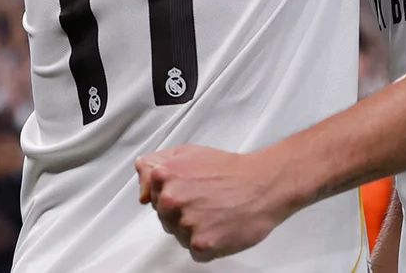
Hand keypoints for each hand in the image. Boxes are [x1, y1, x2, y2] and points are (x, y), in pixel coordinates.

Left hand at [135, 145, 295, 260]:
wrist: (264, 184)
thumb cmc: (232, 170)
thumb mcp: (189, 153)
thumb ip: (155, 166)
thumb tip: (141, 191)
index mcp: (165, 175)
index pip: (152, 197)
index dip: (175, 195)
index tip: (192, 191)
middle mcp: (171, 199)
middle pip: (165, 218)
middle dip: (183, 213)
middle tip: (208, 201)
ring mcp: (186, 222)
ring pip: (180, 236)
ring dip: (196, 230)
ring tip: (217, 213)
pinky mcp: (201, 244)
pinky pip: (195, 253)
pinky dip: (209, 245)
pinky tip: (221, 227)